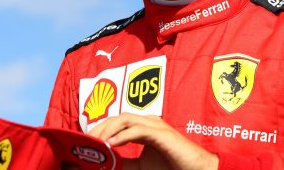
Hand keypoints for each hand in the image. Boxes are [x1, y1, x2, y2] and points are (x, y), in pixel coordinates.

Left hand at [89, 113, 218, 169]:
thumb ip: (125, 162)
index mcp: (144, 127)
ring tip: (96, 142)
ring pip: (125, 119)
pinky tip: (112, 144)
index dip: (101, 128)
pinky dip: (123, 135)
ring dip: (108, 129)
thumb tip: (105, 164)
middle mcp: (148, 122)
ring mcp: (156, 125)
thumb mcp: (142, 166)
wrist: (197, 169)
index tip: (86, 141)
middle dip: (100, 127)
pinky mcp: (162, 134)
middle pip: (118, 117)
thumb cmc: (172, 166)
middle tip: (86, 141)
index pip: (117, 122)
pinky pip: (138, 129)